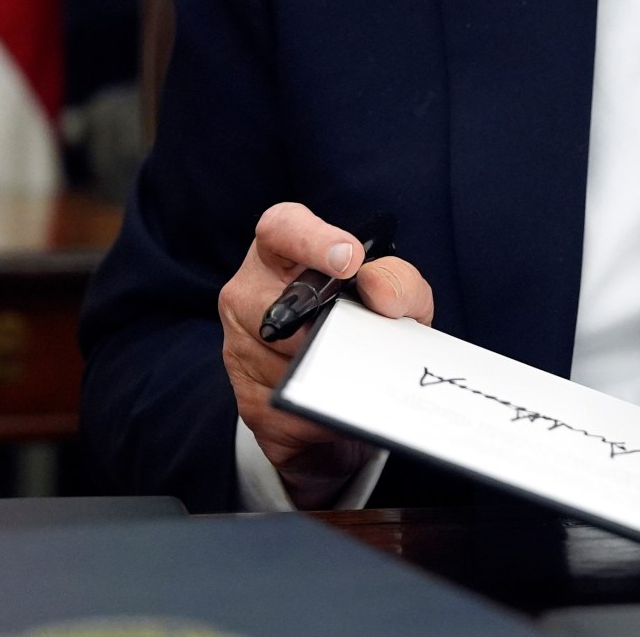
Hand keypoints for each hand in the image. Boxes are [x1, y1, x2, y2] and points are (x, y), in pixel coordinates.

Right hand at [219, 201, 432, 508]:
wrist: (352, 391)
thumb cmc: (367, 323)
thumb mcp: (398, 297)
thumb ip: (399, 282)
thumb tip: (379, 292)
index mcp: (282, 251)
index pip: (281, 228)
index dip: (312, 240)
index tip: (351, 260)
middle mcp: (248, 292)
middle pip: (275, 307)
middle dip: (322, 327)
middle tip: (357, 338)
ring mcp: (240, 346)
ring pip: (282, 363)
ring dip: (328, 374)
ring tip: (358, 376)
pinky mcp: (248, 399)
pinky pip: (286, 410)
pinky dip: (322, 412)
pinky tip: (341, 408)